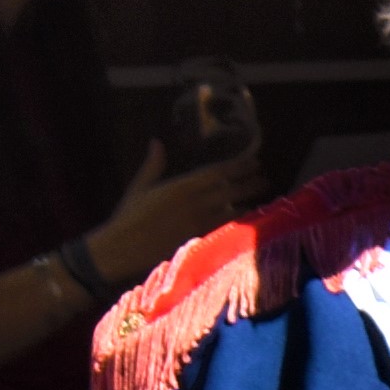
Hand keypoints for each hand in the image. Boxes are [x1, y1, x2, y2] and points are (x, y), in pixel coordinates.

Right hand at [82, 136, 264, 290]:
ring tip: (263, 194)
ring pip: (232, 209)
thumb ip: (153, 165)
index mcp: (180, 187)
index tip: (253, 162)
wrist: (124, 246)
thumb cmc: (129, 216)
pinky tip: (250, 216)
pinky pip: (225, 227)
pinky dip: (238, 220)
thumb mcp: (140, 187)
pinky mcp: (200, 238)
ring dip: (248, 201)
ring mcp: (199, 222)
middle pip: (230, 191)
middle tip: (265, 177)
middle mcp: (194, 203)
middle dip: (249, 183)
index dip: (237, 167)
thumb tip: (157, 142)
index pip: (216, 173)